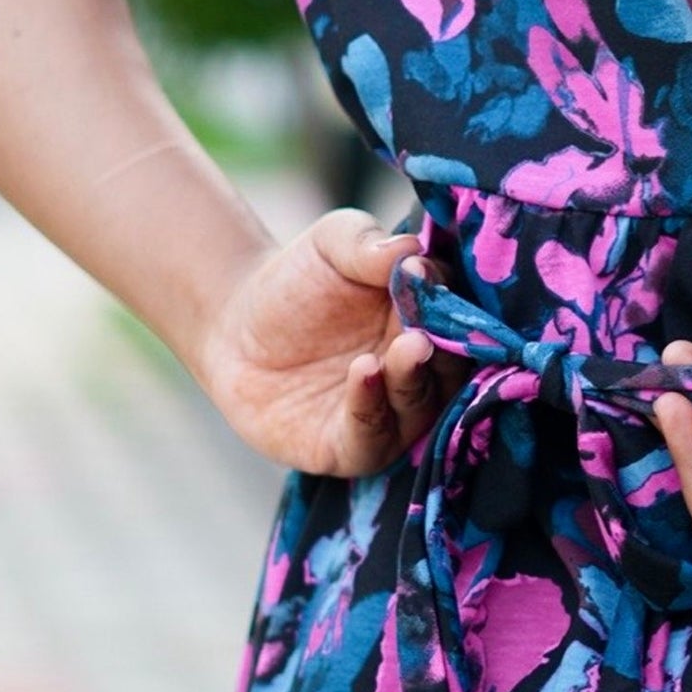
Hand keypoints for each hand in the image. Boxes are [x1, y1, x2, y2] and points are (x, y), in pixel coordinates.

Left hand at [196, 209, 472, 478]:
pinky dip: (373, 408)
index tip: (425, 273)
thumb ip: (369, 244)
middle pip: (453, 368)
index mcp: (427, 323)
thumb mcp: (332, 244)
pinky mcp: (349, 447)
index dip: (449, 299)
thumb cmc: (297, 278)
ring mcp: (389, 414)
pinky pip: (372, 438)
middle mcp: (419, 373)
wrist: (233, 324)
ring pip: (421, 408)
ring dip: (416, 380)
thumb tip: (411, 252)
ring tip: (406, 348)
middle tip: (430, 328)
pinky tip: (365, 372)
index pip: (459, 316)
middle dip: (448, 350)